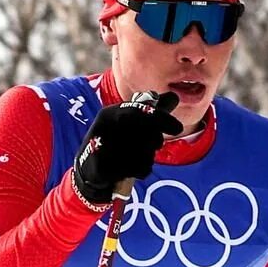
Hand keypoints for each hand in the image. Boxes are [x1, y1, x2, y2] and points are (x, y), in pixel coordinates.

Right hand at [71, 89, 182, 205]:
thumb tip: (174, 96)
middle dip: (155, 140)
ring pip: (140, 152)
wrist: (89, 169)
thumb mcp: (129, 122)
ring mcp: (101, 148)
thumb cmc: (115, 142)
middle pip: (142, 132)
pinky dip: (141, 170)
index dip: (161, 119)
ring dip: (148, 157)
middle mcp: (103, 127)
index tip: (178, 128)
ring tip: (141, 158)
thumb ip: (151, 111)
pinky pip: (133, 169)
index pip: (140, 111)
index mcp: (110, 112)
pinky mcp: (102, 167)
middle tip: (156, 145)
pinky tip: (135, 169)